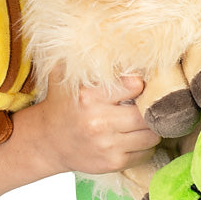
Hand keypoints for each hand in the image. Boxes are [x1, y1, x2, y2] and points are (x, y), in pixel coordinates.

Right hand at [36, 66, 162, 176]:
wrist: (48, 142)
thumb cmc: (63, 104)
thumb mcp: (65, 76)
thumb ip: (84, 58)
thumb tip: (107, 36)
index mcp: (89, 97)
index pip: (135, 86)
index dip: (141, 85)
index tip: (139, 86)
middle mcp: (98, 122)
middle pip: (146, 113)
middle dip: (150, 108)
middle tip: (149, 104)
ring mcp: (106, 145)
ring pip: (151, 135)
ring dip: (151, 127)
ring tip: (142, 120)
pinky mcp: (112, 163)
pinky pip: (145, 153)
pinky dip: (145, 145)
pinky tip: (134, 137)